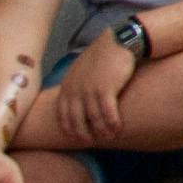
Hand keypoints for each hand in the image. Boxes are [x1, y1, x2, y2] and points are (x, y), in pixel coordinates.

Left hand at [53, 30, 136, 144]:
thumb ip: (76, 84)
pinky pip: (108, 114)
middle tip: (91, 141)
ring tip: (109, 136)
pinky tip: (118, 128)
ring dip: (102, 131)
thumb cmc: (102, 54)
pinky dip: (113, 124)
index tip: (76, 136)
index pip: (63, 114)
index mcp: (67, 86)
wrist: (117, 41)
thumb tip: (78, 97)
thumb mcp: (81, 68)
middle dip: (83, 134)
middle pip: (76, 120)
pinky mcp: (106, 90)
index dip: (69, 128)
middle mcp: (75, 91)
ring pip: (94, 119)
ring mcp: (90, 91)